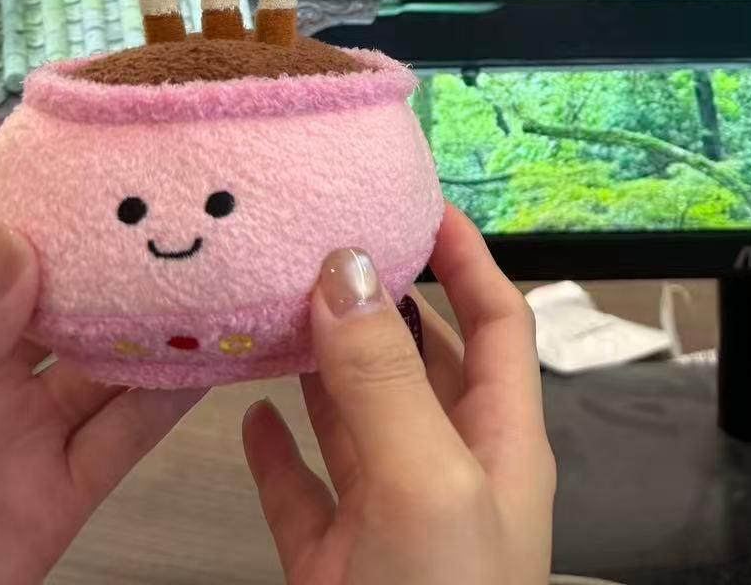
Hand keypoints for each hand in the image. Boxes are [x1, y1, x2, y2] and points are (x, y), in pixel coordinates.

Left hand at [0, 211, 204, 584]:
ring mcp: (22, 434)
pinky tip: (205, 362)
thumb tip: (11, 249)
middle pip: (67, 299)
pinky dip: (171, 399)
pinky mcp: (58, 495)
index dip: (46, 202)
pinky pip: (127, 437)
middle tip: (181, 215)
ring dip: (159, 325)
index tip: (106, 164)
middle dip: (122, 259)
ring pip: (110, 362)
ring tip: (213, 281)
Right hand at [242, 205, 554, 584]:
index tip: (416, 202)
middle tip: (320, 247)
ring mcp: (390, 523)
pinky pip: (304, 495)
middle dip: (381, 304)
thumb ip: (386, 379)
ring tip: (275, 306)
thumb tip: (345, 268)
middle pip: (423, 363)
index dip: (466, 258)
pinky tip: (250, 414)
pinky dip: (278, 453)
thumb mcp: (428, 483)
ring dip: (322, 367)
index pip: (498, 322)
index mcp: (501, 442)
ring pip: (357, 423)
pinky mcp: (334, 568)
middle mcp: (450, 472)